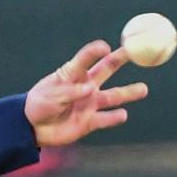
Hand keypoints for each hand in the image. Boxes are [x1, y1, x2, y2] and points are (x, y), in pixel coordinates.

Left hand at [24, 41, 148, 146]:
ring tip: (144, 89)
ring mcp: (89, 103)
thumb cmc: (39, 105)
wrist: (32, 129)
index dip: (96, 51)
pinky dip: (114, 118)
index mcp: (73, 73)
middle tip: (138, 52)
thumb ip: (70, 91)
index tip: (106, 47)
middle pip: (107, 70)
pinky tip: (123, 115)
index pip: (86, 58)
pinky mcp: (89, 122)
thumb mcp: (51, 94)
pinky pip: (105, 119)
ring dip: (129, 93)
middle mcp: (86, 86)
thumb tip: (90, 88)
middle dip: (121, 60)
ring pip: (113, 96)